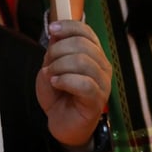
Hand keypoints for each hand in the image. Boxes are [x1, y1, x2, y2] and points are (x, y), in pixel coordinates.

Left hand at [36, 20, 111, 146]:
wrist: (62, 124)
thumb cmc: (59, 95)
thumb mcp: (51, 68)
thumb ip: (54, 51)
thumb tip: (55, 33)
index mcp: (93, 55)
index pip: (87, 32)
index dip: (69, 27)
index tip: (51, 30)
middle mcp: (102, 66)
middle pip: (83, 44)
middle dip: (58, 50)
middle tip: (48, 64)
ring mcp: (102, 84)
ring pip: (83, 62)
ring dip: (59, 66)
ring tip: (51, 76)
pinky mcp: (97, 101)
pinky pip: (84, 84)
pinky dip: (65, 80)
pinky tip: (56, 83)